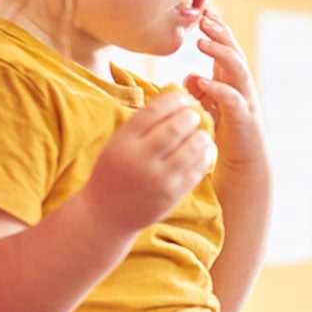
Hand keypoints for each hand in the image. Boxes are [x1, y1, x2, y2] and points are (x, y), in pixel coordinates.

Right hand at [78, 92, 213, 232]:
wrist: (106, 214)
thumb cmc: (115, 172)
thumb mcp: (118, 144)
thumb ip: (142, 125)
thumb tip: (175, 98)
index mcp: (123, 142)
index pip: (154, 111)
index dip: (174, 100)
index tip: (184, 98)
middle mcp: (139, 159)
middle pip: (175, 128)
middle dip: (191, 116)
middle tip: (196, 114)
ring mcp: (158, 179)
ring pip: (191, 149)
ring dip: (202, 136)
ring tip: (202, 132)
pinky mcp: (172, 195)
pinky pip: (196, 170)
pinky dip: (205, 156)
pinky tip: (205, 150)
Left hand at [183, 11, 265, 172]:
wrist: (244, 163)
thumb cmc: (225, 132)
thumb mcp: (209, 105)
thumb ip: (200, 88)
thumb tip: (190, 76)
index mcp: (233, 80)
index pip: (227, 48)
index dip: (218, 30)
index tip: (204, 12)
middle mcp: (242, 86)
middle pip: (234, 52)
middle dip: (220, 34)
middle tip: (204, 18)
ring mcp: (245, 101)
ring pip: (237, 70)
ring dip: (220, 54)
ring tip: (201, 43)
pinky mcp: (244, 119)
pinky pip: (233, 100)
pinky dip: (219, 89)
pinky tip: (204, 81)